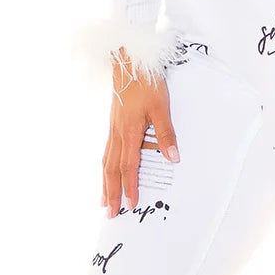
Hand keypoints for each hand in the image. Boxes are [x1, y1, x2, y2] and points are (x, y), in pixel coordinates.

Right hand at [101, 52, 179, 216]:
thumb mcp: (161, 106)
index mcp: (129, 131)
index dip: (129, 186)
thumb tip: (172, 157)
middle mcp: (117, 133)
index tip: (130, 204)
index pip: (129, 166)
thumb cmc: (145, 82)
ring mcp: (112, 129)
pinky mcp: (113, 123)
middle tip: (110, 214)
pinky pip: (106, 151)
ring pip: (106, 162)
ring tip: (103, 201)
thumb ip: (166, 133)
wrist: (128, 60)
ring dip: (105, 184)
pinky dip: (104, 167)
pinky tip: (105, 172)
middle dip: (111, 193)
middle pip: (112, 169)